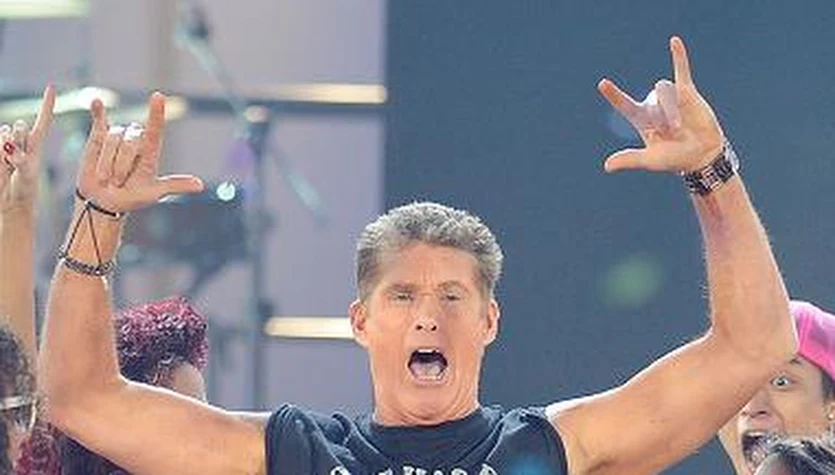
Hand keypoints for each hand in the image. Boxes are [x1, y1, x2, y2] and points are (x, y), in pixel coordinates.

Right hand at [0, 85, 54, 211]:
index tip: (51, 86)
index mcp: (36, 144)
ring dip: (6, 148)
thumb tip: (10, 148)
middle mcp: (21, 141)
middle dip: (17, 137)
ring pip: (4, 132)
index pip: (43, 120)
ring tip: (8, 164)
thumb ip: (20, 160)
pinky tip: (2, 163)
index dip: (46, 103)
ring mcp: (5, 144)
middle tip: (16, 157)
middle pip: (19, 126)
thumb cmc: (24, 190)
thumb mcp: (27, 175)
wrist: (9, 203)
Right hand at [77, 92, 202, 212]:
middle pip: (129, 141)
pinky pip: (99, 120)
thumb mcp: (154, 192)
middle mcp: (135, 140)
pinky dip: (97, 111)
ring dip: (107, 163)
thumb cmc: (133, 196)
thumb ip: (175, 185)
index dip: (156, 113)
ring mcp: (117, 137)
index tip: (158, 96)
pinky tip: (96, 101)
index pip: (155, 129)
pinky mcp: (98, 137)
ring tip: (107, 178)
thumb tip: (200, 186)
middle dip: (122, 165)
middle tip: (118, 182)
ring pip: (111, 139)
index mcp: (150, 151)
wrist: (106, 201)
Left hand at [599, 36, 724, 173]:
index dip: (614, 95)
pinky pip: (681, 71)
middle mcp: (653, 106)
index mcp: (641, 120)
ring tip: (680, 127)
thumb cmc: (674, 159)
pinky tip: (674, 41)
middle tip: (673, 133)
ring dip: (672, 109)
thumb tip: (607, 167)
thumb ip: (630, 159)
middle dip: (663, 118)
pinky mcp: (687, 92)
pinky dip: (679, 56)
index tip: (602, 83)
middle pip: (651, 101)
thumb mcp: (651, 160)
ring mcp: (669, 98)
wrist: (702, 155)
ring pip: (665, 92)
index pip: (624, 104)